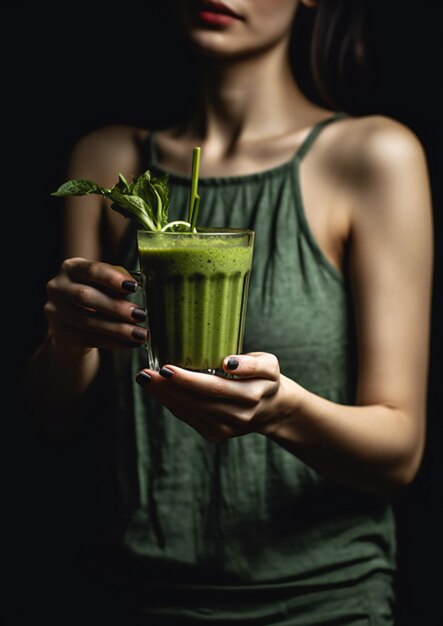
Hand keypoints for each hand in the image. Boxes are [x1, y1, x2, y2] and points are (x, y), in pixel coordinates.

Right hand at [45, 257, 147, 352]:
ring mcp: (56, 311)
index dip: (112, 278)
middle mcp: (58, 287)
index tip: (133, 286)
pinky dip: (113, 342)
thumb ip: (117, 280)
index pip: (92, 270)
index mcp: (71, 268)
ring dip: (118, 329)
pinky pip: (89, 339)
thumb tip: (134, 286)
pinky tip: (129, 343)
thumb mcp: (104, 283)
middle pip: (86, 296)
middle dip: (116, 306)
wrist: (74, 323)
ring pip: (88, 321)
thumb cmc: (96, 295)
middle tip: (140, 314)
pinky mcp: (61, 333)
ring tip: (139, 333)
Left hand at [135, 352, 283, 441]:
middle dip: (168, 388)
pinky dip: (171, 403)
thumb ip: (251, 363)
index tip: (165, 368)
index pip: (214, 388)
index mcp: (250, 396)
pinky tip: (159, 389)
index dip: (188, 379)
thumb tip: (227, 363)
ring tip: (146, 379)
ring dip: (164, 396)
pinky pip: (188, 417)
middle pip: (196, 401)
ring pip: (189, 411)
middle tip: (145, 373)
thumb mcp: (269, 364)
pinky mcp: (215, 434)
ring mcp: (225, 429)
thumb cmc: (265, 378)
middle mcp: (237, 416)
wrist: (271, 408)